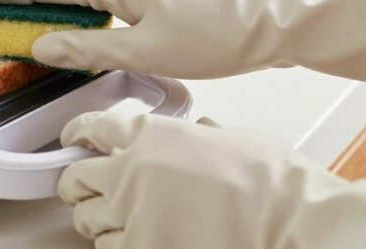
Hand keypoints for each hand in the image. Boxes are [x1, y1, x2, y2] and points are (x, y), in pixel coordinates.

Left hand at [59, 112, 365, 248]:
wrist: (292, 219)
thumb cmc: (273, 181)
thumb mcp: (231, 138)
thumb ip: (201, 135)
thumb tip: (199, 131)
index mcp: (154, 134)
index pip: (92, 128)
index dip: (77, 135)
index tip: (73, 141)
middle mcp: (133, 171)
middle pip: (76, 179)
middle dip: (79, 186)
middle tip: (88, 192)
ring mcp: (135, 214)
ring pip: (88, 221)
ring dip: (101, 223)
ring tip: (123, 223)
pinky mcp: (144, 247)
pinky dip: (119, 245)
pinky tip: (138, 239)